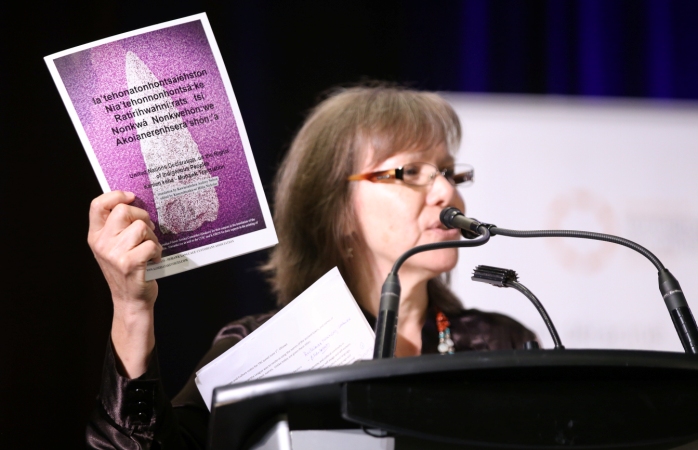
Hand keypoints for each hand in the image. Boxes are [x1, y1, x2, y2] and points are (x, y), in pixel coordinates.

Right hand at [88, 191, 161, 376]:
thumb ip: (117, 227)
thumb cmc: (127, 270)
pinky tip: (154, 259)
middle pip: (124, 211)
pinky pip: (150, 244)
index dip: (116, 195)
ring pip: (141, 227)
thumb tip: (133, 202)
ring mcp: (114, 254)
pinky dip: (157, 250)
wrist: (131, 301)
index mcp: (95, 237)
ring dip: (152, 236)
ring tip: (150, 248)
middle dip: (142, 216)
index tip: (131, 198)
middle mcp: (101, 244)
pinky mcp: (130, 264)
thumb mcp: (114, 248)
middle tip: (148, 229)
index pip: (97, 205)